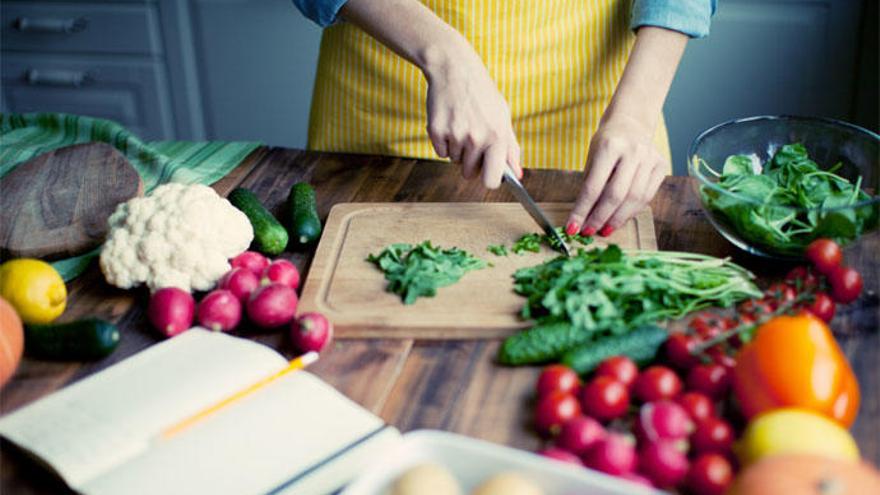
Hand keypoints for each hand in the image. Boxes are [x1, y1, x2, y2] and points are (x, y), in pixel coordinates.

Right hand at [423, 51, 521, 187]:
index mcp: (498, 136)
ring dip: (457, 149)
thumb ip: (511, 148)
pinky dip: (443, 143)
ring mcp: (456, 135)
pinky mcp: (436, 131)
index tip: (487, 174)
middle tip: (472, 140)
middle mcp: (477, 138)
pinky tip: (450, 122)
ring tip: (462, 124)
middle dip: (470, 163)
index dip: (488, 180)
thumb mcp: (503, 116)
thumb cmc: (482, 94)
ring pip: (454, 161)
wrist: (455, 69)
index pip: (492, 180)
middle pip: (469, 174)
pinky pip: (440, 153)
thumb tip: (517, 175)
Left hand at [566, 114, 666, 236]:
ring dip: (618, 219)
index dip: (582, 211)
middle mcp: (633, 151)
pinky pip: (647, 196)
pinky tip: (620, 218)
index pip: (593, 186)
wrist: (631, 123)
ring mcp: (650, 158)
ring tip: (605, 230)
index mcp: (609, 146)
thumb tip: (583, 219)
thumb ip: (590, 185)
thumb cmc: (607, 142)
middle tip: (589, 232)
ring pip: (634, 199)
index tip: (573, 227)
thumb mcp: (592, 158)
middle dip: (600, 218)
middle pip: (616, 195)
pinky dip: (632, 211)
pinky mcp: (661, 166)